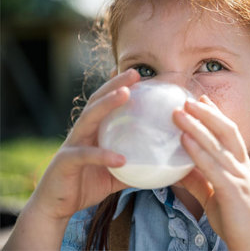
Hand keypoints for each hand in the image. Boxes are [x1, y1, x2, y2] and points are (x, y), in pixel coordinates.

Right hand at [29, 69, 140, 220]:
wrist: (55, 208)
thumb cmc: (86, 185)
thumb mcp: (117, 175)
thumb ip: (135, 168)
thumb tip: (162, 168)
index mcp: (94, 132)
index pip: (107, 104)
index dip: (121, 88)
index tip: (141, 75)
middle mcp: (82, 132)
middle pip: (97, 101)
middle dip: (115, 85)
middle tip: (135, 72)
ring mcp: (72, 144)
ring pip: (89, 118)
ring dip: (107, 104)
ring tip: (125, 94)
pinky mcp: (65, 162)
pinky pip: (85, 156)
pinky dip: (103, 155)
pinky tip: (120, 159)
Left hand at [172, 96, 249, 249]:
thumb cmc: (239, 222)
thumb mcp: (215, 198)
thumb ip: (199, 182)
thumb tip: (179, 169)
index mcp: (240, 166)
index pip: (229, 133)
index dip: (215, 115)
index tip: (201, 99)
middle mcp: (242, 167)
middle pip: (226, 130)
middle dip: (207, 113)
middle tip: (188, 99)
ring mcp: (239, 177)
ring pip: (218, 144)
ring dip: (197, 125)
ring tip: (179, 111)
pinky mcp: (233, 191)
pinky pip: (213, 166)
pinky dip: (198, 150)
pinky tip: (184, 139)